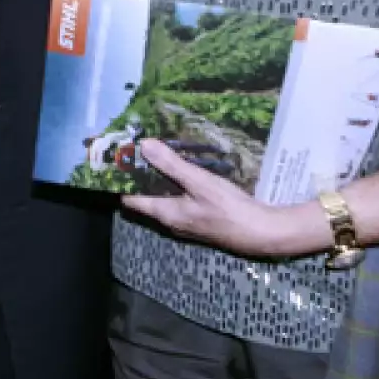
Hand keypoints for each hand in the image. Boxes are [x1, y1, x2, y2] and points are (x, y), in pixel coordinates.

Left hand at [121, 140, 329, 258]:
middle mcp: (171, 221)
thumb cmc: (228, 209)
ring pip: (163, 198)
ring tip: (157, 154)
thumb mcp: (199, 182)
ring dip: (159, 179)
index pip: (131, 199)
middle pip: (146, 198)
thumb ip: (171, 165)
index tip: (117, 160)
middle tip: (137, 150)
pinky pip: (179, 199)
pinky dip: (175, 185)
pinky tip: (184, 170)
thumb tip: (144, 145)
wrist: (261, 233)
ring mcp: (186, 222)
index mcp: (165, 213)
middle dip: (140, 176)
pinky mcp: (200, 219)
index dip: (122, 180)